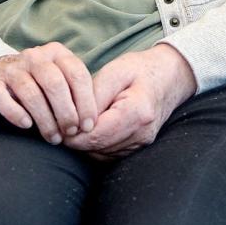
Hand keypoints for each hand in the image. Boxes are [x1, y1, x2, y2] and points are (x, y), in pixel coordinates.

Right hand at [0, 43, 97, 143]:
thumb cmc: (35, 86)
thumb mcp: (57, 82)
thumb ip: (73, 94)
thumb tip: (90, 123)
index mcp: (55, 53)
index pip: (76, 74)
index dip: (86, 102)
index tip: (88, 126)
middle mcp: (34, 56)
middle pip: (55, 83)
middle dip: (66, 112)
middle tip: (70, 133)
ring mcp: (11, 68)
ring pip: (31, 93)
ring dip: (45, 120)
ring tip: (53, 138)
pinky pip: (4, 98)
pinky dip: (16, 113)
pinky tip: (26, 125)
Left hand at [63, 44, 196, 158]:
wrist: (168, 77)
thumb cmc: (140, 69)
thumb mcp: (114, 71)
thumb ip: (94, 95)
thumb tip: (74, 120)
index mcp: (136, 113)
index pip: (96, 135)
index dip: (73, 134)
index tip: (57, 124)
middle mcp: (141, 134)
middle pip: (98, 148)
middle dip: (76, 140)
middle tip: (58, 126)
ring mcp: (141, 144)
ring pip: (102, 155)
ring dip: (85, 144)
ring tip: (72, 126)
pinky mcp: (138, 148)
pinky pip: (109, 154)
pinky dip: (95, 146)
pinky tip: (88, 130)